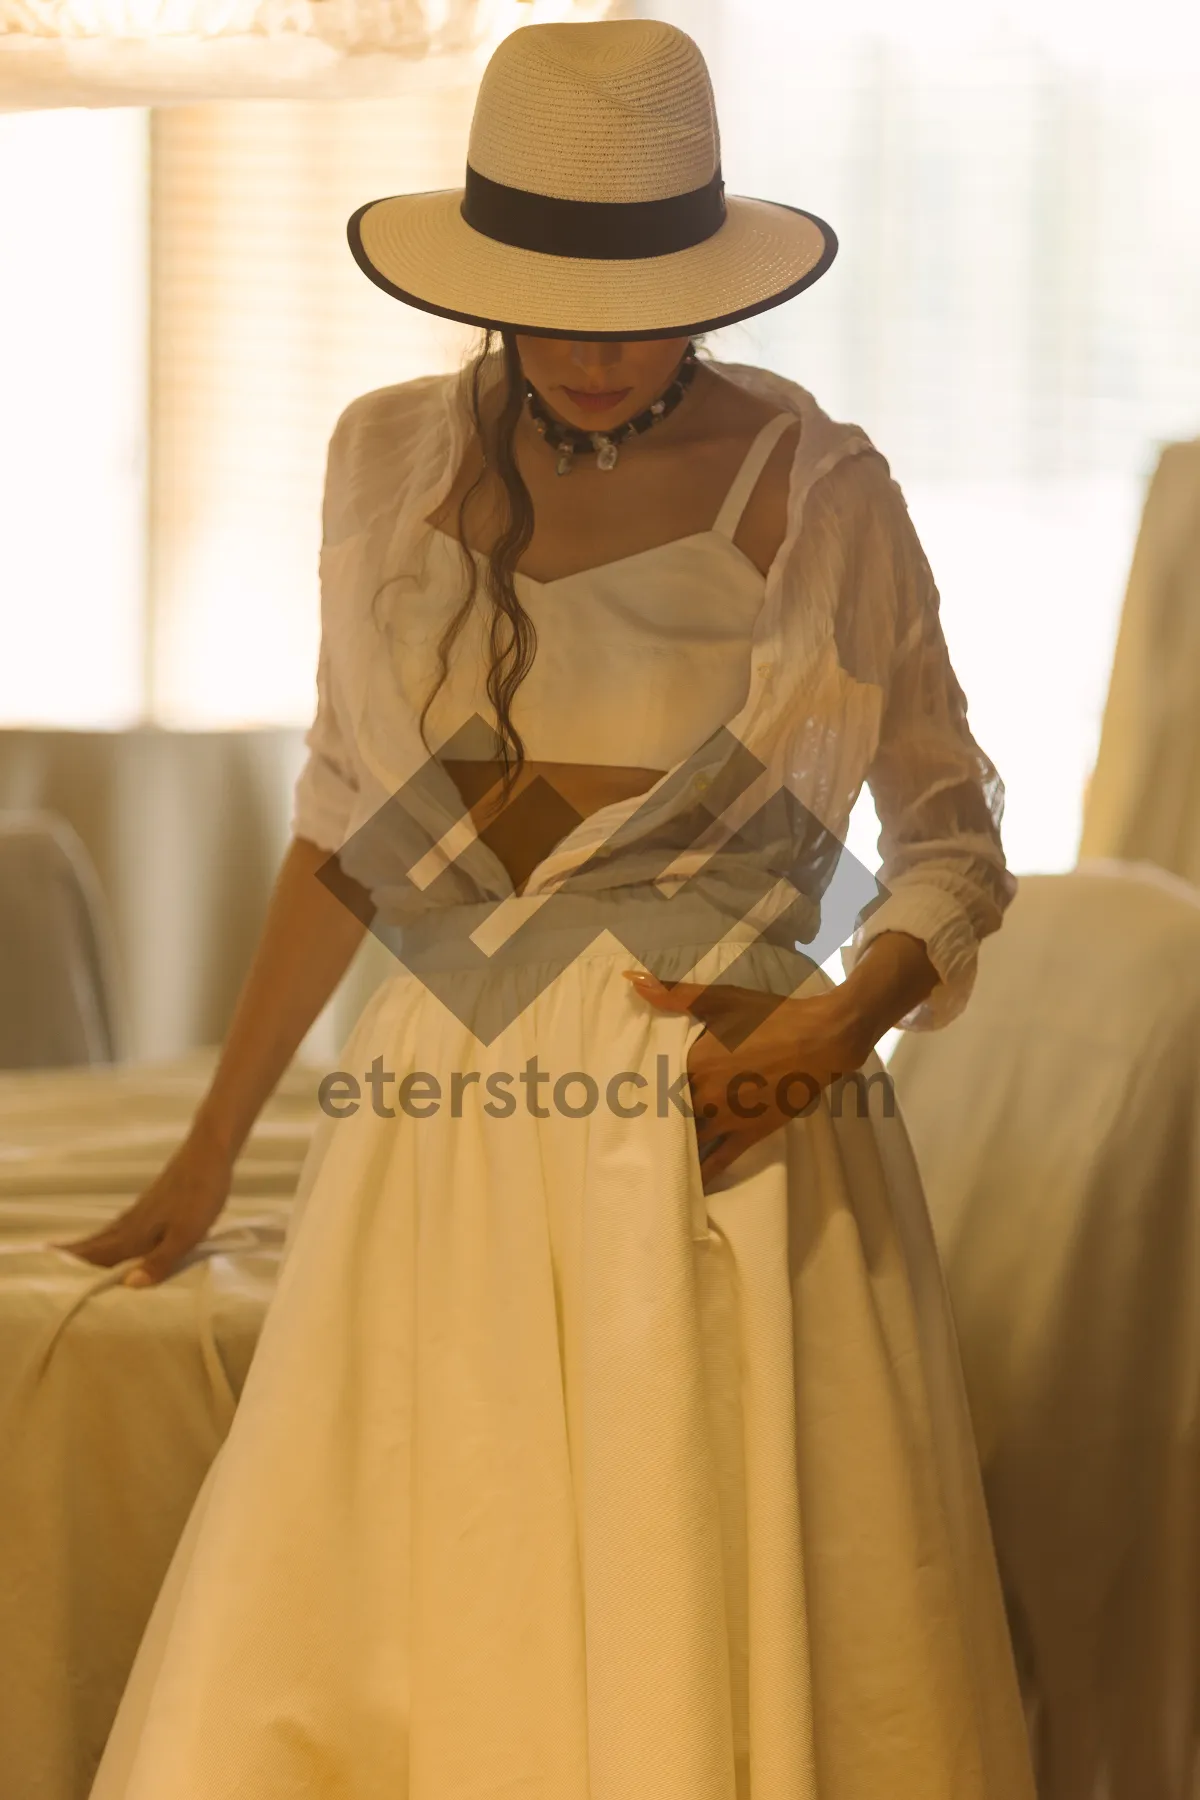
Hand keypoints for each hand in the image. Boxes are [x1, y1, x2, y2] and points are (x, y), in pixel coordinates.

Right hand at [54, 1123, 234, 1287]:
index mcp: (137, 1233)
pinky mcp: (153, 1202)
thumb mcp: (187, 1233)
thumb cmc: (201, 1193)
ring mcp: (142, 1210)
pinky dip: (110, 1234)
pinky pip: (123, 1225)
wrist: (209, 1151)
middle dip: (75, 1255)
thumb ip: (160, 1261)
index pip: (100, 1255)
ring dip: (90, 1245)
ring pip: (109, 1233)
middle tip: (49, 1264)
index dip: (77, 1266)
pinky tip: (116, 1234)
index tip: (49, 1275)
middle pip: (98, 1243)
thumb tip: (128, 1285)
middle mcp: (133, 1222)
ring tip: (72, 1253)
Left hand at [625, 971, 873, 1185]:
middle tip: (619, 1137)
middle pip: (665, 1116)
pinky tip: (684, 1190)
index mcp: (693, 1063)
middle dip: (646, 1124)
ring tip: (643, 1165)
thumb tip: (632, 980)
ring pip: (687, 1142)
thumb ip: (674, 994)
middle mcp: (704, 1096)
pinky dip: (700, 1176)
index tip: (609, 1100)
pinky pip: (718, 1162)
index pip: (652, 1083)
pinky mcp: (748, 1135)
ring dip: (668, 1151)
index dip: (633, 1093)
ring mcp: (726, 1120)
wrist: (821, 1039)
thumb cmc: (769, 1016)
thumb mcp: (720, 1000)